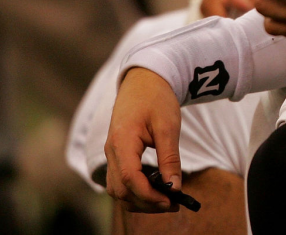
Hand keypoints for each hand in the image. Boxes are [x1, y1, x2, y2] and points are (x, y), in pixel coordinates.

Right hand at [104, 68, 182, 212]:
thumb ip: (169, 158)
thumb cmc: (156, 98)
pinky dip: (134, 192)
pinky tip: (154, 191)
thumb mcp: (168, 126)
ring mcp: (111, 154)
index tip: (170, 201)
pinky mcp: (116, 155)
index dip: (148, 195)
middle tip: (173, 204)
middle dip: (146, 202)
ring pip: (117, 190)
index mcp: (122, 141)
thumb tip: (174, 187)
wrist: (143, 80)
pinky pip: (119, 182)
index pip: (129, 178)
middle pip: (121, 190)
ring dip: (139, 200)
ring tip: (166, 200)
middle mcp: (111, 151)